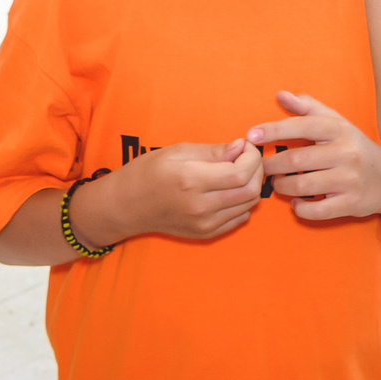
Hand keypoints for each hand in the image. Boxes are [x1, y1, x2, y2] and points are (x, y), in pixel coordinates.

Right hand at [85, 138, 265, 242]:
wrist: (124, 207)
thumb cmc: (146, 173)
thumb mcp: (176, 152)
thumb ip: (212, 151)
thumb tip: (241, 147)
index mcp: (191, 180)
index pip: (241, 173)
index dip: (252, 157)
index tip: (245, 145)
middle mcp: (200, 206)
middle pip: (250, 190)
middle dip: (256, 170)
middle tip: (246, 157)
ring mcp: (204, 224)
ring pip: (249, 205)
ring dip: (251, 185)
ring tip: (238, 170)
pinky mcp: (205, 234)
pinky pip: (240, 218)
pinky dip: (243, 201)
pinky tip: (229, 189)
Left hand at [249, 90, 380, 233]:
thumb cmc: (354, 147)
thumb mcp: (336, 123)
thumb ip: (307, 107)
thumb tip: (280, 95)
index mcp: (339, 130)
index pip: (301, 126)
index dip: (273, 130)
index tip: (251, 136)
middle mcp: (346, 153)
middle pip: (296, 159)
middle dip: (272, 165)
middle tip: (263, 168)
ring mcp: (349, 180)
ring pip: (302, 185)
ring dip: (281, 186)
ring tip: (277, 184)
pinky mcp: (351, 204)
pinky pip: (315, 210)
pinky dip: (299, 208)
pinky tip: (296, 203)